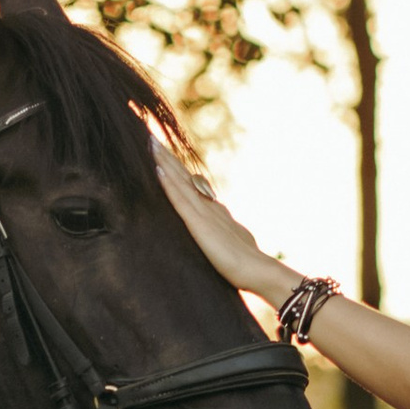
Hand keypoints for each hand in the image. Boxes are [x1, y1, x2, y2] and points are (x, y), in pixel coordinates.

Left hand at [145, 124, 290, 303]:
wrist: (259, 271)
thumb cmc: (246, 263)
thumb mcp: (231, 240)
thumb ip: (221, 229)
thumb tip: (215, 225)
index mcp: (213, 210)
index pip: (191, 185)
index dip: (176, 168)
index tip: (161, 151)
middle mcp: (208, 206)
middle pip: (184, 177)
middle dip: (166, 157)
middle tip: (150, 136)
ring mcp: (204, 213)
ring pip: (180, 182)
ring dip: (164, 163)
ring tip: (150, 143)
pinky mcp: (200, 225)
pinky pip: (181, 201)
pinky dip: (169, 184)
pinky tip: (158, 170)